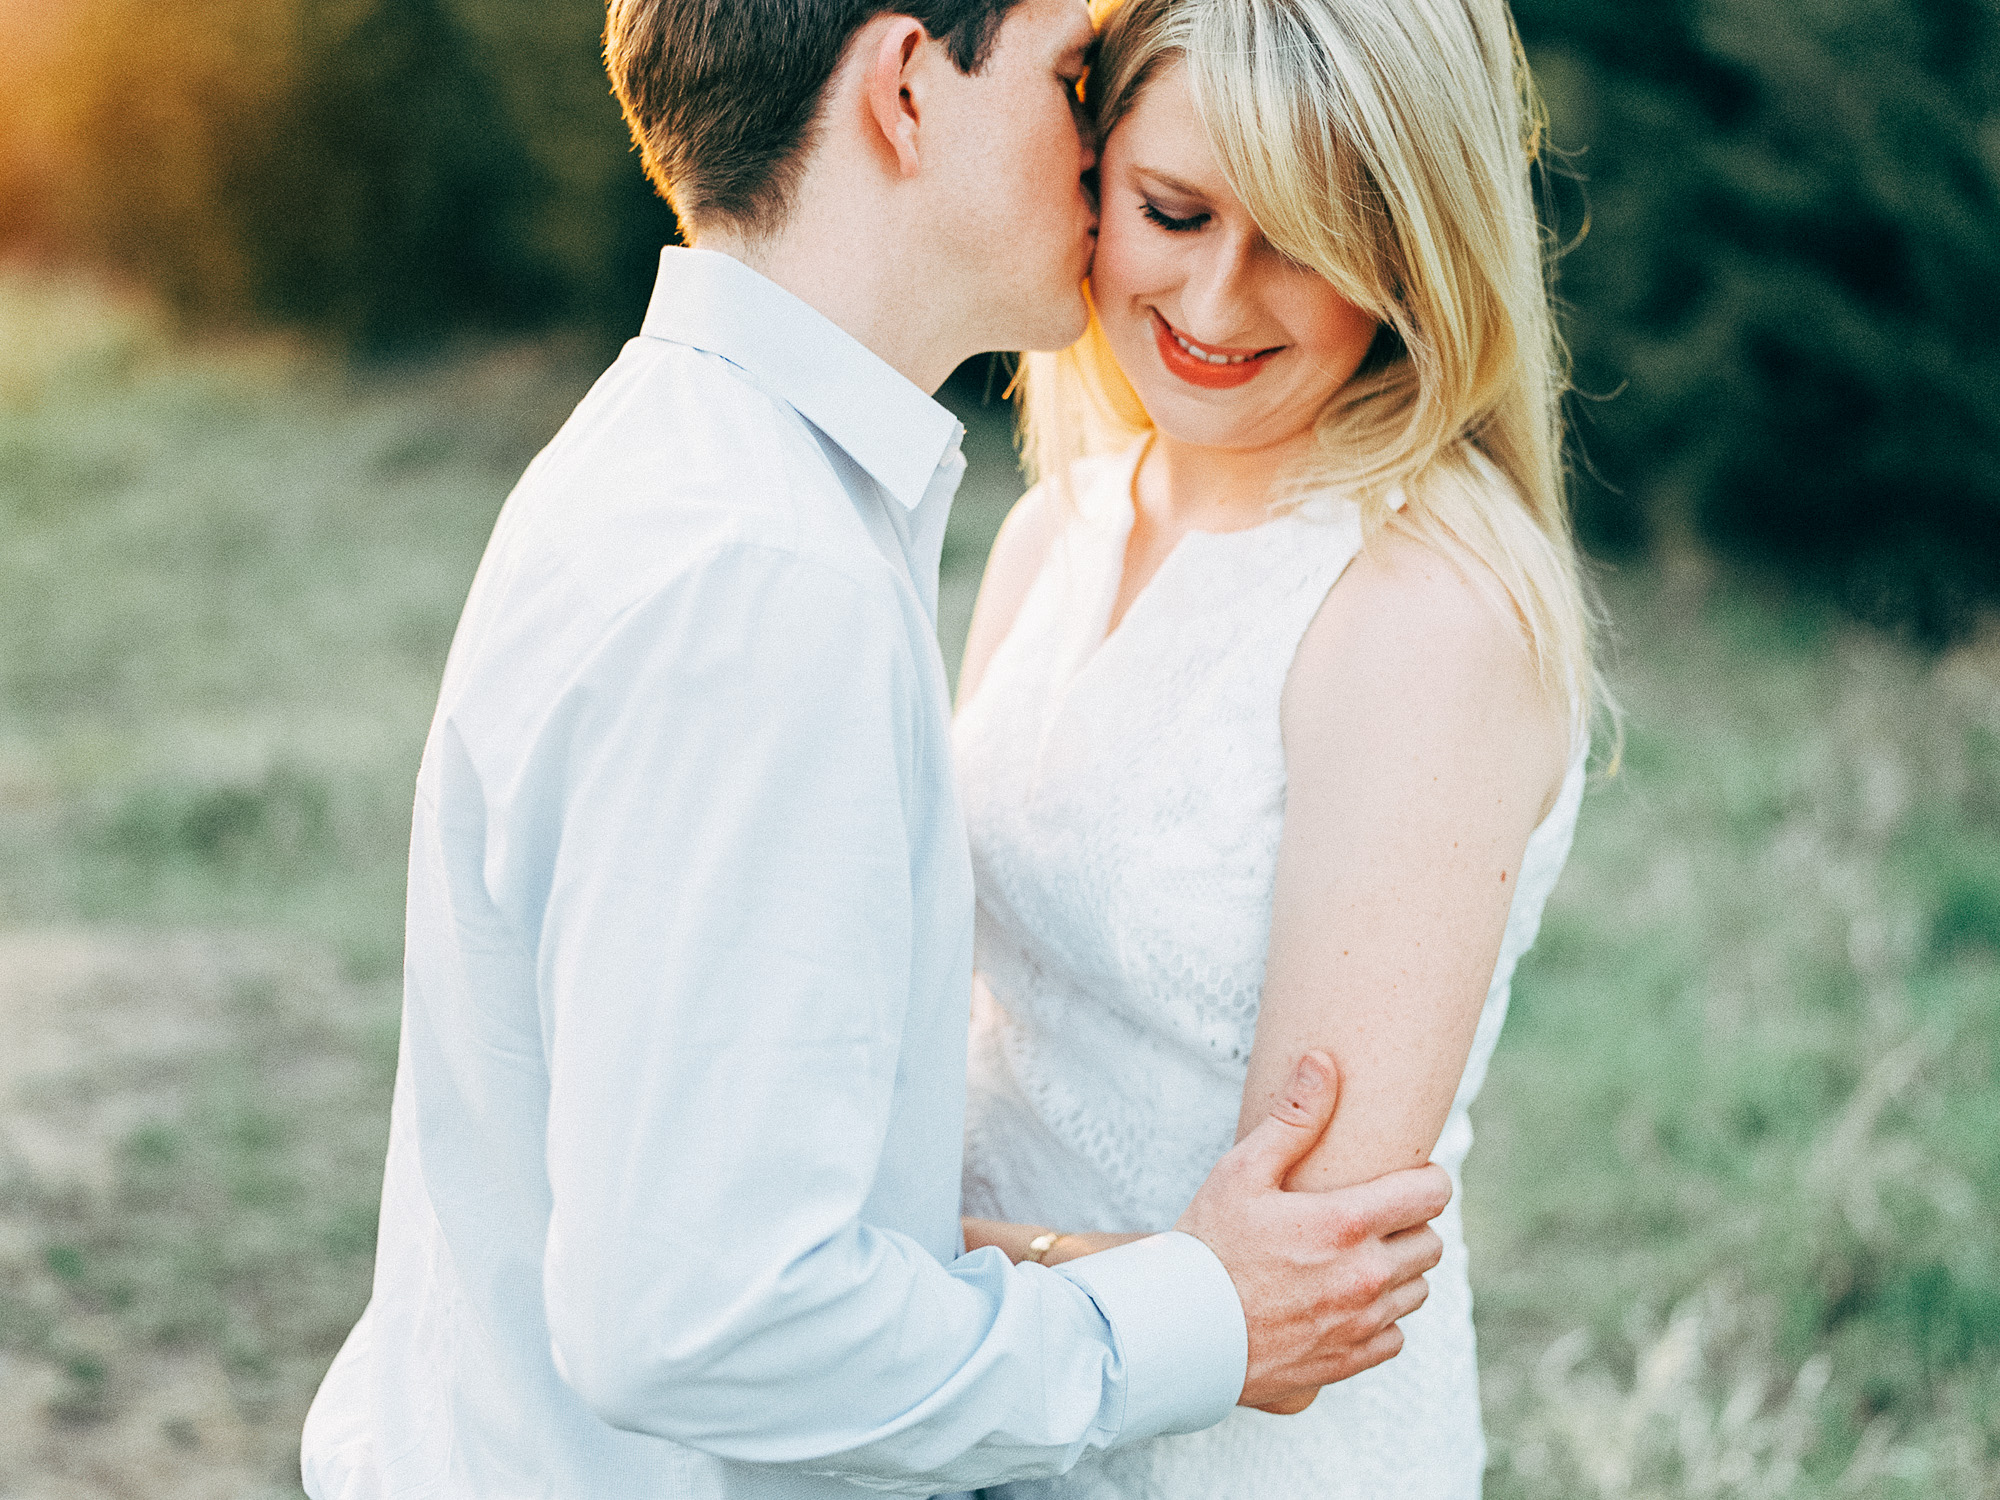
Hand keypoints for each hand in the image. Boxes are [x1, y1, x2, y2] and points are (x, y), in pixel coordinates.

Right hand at [1174, 1051, 1451, 1411]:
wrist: (1180, 1333)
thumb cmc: (1208, 1245)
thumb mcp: (1241, 1171)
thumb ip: (1292, 1119)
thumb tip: (1323, 1063)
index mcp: (1346, 1224)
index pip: (1430, 1195)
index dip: (1425, 1180)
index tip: (1406, 1177)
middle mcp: (1365, 1278)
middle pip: (1430, 1245)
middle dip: (1410, 1226)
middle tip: (1372, 1217)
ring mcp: (1360, 1325)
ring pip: (1416, 1292)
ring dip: (1398, 1273)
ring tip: (1355, 1258)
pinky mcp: (1347, 1362)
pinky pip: (1394, 1337)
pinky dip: (1379, 1320)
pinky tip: (1343, 1303)